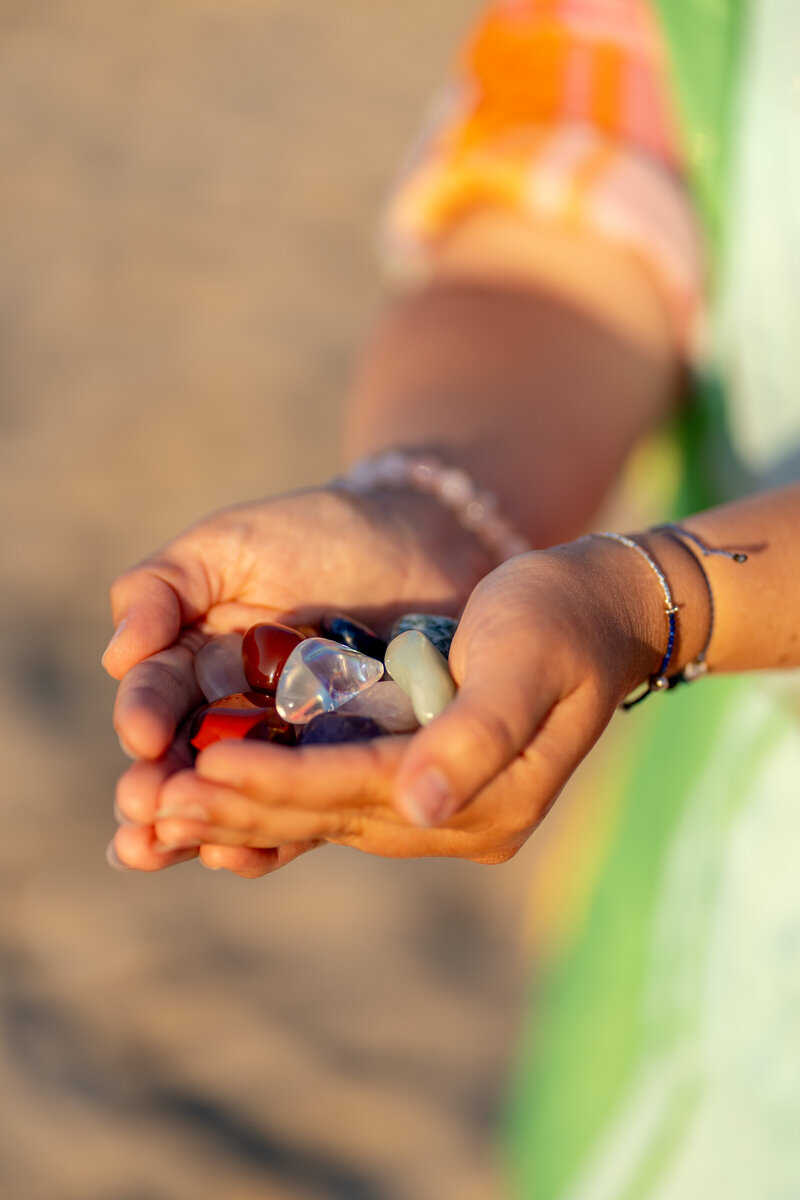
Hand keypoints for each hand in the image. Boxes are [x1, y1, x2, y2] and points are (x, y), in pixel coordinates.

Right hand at [105, 485, 491, 873]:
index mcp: (194, 663)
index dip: (144, 718)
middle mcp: (231, 714)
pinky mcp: (340, 768)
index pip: (157, 697)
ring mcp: (287, 747)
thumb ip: (162, 589)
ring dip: (207, 828)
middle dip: (162, 793)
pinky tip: (247, 855)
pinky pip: (304, 807)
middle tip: (143, 818)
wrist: (418, 540)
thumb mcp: (228, 545)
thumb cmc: (313, 533)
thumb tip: (117, 657)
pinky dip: (275, 836)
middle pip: (186, 764)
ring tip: (186, 849)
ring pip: (237, 798)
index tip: (142, 738)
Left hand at [136, 537, 664, 867]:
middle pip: (327, 815)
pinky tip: (209, 790)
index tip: (196, 774)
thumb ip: (476, 734)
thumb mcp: (527, 660)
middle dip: (234, 810)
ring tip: (153, 815)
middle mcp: (453, 818)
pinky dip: (269, 793)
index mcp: (485, 799)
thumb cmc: (561, 618)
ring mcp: (436, 807)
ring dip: (237, 812)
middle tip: (142, 809)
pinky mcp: (418, 783)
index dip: (276, 784)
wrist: (597, 612)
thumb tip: (419, 802)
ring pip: (319, 815)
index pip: (358, 792)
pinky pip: (331, 796)